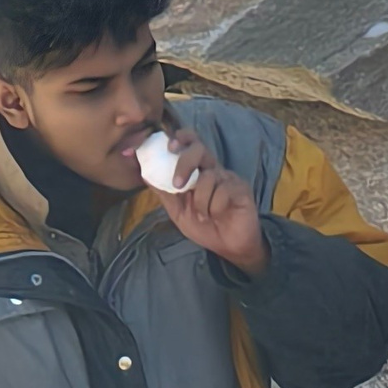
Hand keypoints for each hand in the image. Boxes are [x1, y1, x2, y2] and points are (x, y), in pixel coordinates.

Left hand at [153, 123, 269, 274]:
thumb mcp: (179, 212)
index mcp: (199, 172)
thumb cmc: (206, 229)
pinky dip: (216, 207)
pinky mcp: (241, 189)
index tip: (170, 146)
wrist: (229, 249)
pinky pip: (223, 191)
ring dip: (201, 200)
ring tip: (205, 215)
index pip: (192, 144)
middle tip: (178, 184)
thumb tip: (145, 175)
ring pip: (208, 176)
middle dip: (185, 163)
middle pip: (200, 149)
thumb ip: (165, 193)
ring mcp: (228, 178)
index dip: (182, 138)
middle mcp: (214, 170)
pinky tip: (220, 215)